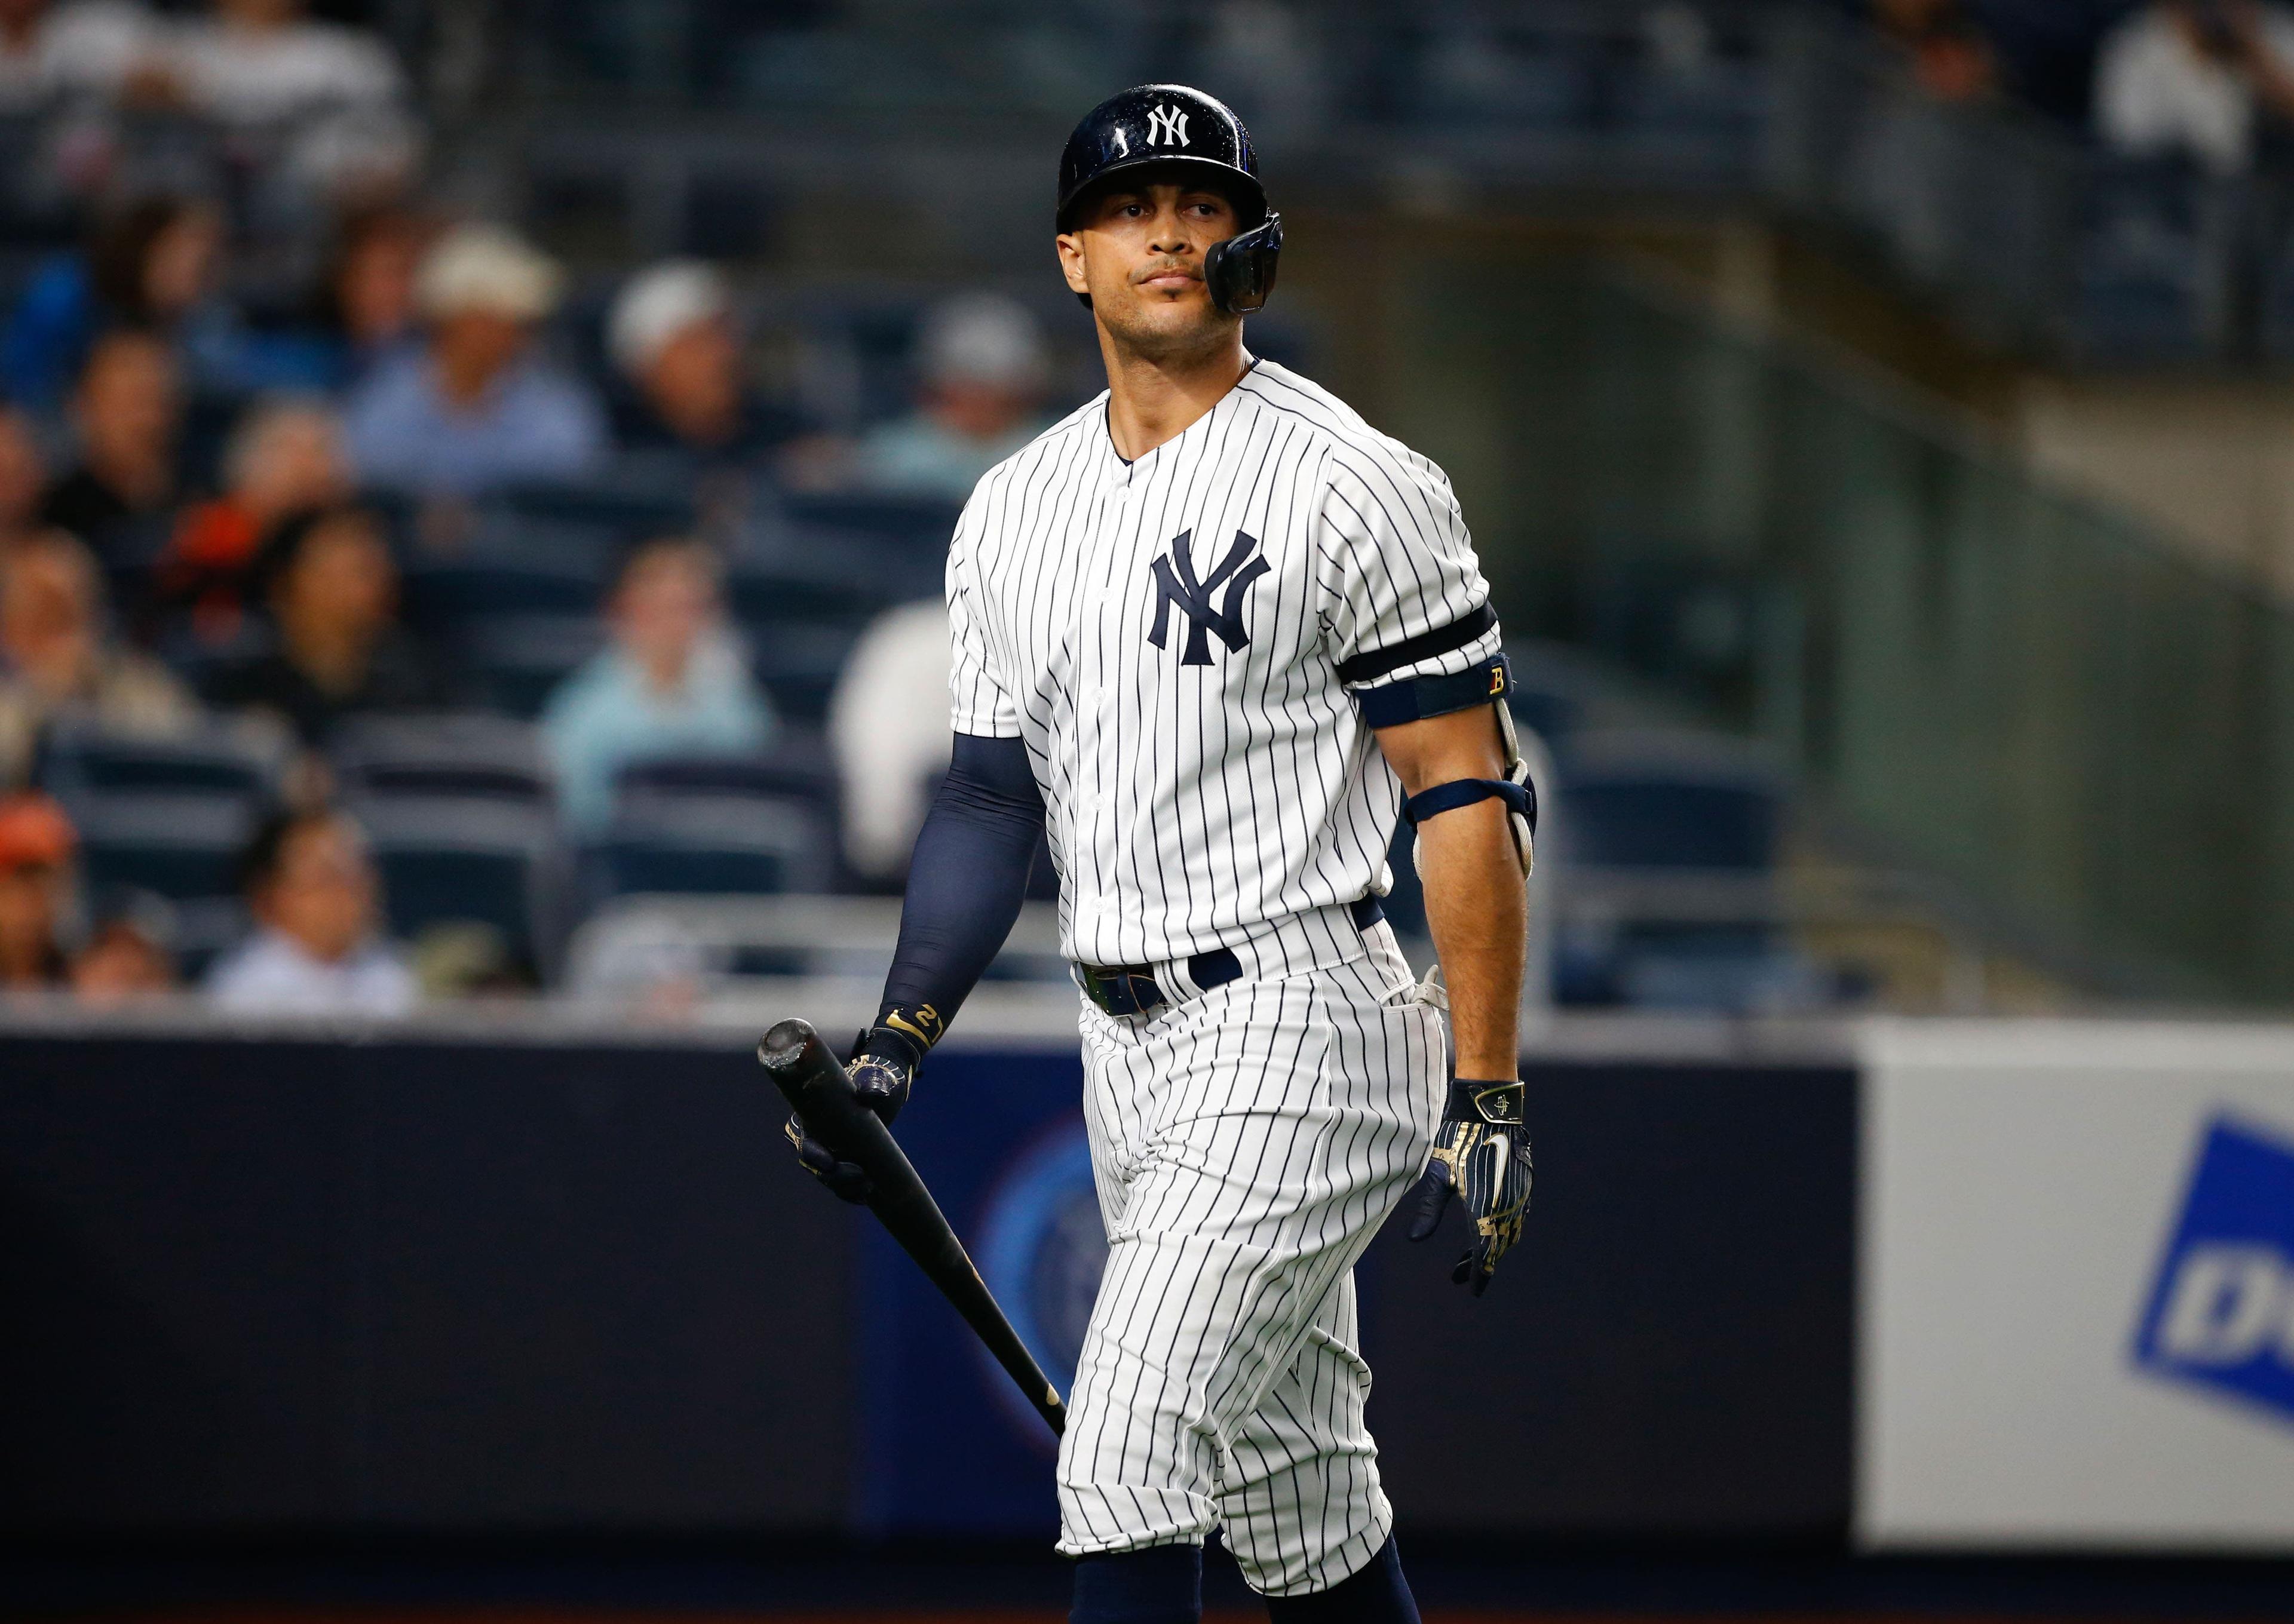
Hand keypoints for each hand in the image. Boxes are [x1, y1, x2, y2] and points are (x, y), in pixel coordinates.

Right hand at [783, 1023, 924, 1203]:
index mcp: (813, 1115)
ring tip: (868, 1189)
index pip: (801, 1139)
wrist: (884, 1087)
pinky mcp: (845, 1161)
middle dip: (834, 1177)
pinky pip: (841, 1184)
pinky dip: (851, 1193)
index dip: (811, 1153)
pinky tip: (865, 1198)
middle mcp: (817, 1136)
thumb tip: (873, 1093)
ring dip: (844, 1189)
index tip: (829, 1161)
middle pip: (813, 1166)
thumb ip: (872, 1085)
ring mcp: (831, 1151)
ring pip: (827, 1179)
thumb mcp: (873, 1080)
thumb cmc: (872, 1078)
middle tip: (861, 1177)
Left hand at [1406, 1078, 1531, 1295]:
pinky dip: (1503, 1229)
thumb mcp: (1437, 1176)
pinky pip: (1518, 1216)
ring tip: (1469, 1255)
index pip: (1484, 1253)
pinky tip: (1487, 1228)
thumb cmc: (1456, 1140)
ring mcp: (1519, 1194)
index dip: (1478, 1275)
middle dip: (1480, 1264)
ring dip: (1492, 1247)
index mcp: (1485, 1208)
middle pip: (1497, 1247)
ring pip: (1510, 1233)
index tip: (1471, 1290)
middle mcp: (1507, 1205)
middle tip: (1458, 1274)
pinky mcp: (1524, 1183)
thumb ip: (1429, 1210)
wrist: (1488, 1109)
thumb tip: (1415, 1240)